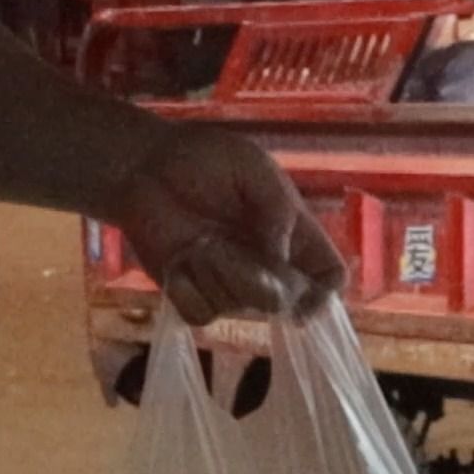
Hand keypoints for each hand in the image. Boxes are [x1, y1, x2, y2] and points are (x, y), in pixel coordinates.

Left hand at [98, 120, 348, 325]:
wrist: (145, 166)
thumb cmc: (204, 159)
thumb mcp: (252, 168)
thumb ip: (276, 210)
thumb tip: (281, 259)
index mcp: (293, 234)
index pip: (327, 277)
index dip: (324, 296)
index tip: (303, 300)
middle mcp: (267, 265)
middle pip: (281, 302)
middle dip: (252, 279)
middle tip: (221, 245)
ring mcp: (230, 284)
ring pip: (238, 308)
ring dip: (213, 272)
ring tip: (197, 240)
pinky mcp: (193, 295)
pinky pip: (201, 314)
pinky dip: (186, 289)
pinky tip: (179, 261)